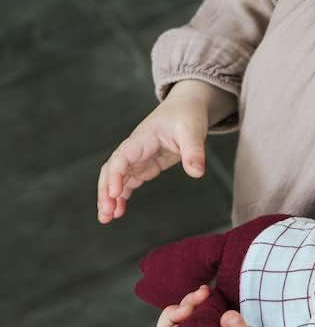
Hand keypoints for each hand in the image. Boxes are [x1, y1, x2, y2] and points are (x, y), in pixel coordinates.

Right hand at [97, 87, 208, 223]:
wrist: (187, 108)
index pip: (122, 157)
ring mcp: (138, 158)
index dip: (115, 175)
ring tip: (107, 218)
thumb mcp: (193, 131)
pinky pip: (128, 182)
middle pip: (111, 170)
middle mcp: (135, 149)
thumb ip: (194, 151)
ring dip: (110, 197)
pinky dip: (122, 196)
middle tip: (105, 214)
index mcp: (142, 138)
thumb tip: (197, 173)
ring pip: (117, 178)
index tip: (114, 193)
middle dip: (105, 191)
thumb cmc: (188, 116)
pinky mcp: (145, 165)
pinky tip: (119, 211)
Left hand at [152, 285, 295, 326]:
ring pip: (192, 319)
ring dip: (197, 303)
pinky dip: (210, 304)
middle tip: (201, 294)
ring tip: (206, 291)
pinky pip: (209, 316)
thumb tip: (227, 314)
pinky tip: (215, 295)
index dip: (170, 323)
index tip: (186, 311)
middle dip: (185, 307)